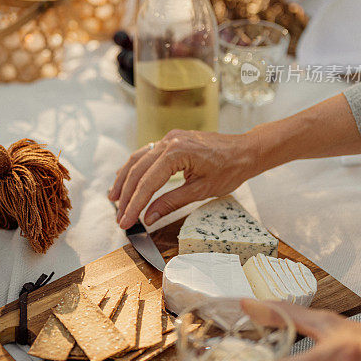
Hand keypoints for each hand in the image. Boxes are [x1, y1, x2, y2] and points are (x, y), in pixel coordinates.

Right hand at [108, 128, 257, 229]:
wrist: (246, 151)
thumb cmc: (229, 169)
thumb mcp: (201, 190)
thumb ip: (171, 202)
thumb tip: (149, 217)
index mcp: (176, 152)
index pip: (148, 182)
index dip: (134, 204)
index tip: (125, 222)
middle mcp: (168, 140)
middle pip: (137, 170)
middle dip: (126, 195)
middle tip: (119, 216)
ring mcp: (169, 138)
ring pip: (138, 159)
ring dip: (124, 179)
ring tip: (114, 198)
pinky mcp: (171, 140)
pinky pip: (146, 154)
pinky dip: (135, 167)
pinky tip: (125, 177)